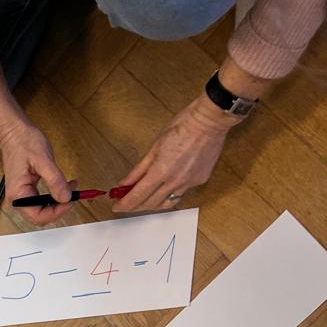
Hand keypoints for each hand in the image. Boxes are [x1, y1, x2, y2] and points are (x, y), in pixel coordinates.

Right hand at [0, 114, 72, 226]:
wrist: (14, 133)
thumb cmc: (24, 143)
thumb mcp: (43, 160)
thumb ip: (55, 180)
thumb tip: (66, 197)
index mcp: (18, 195)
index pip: (38, 216)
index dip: (56, 212)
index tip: (70, 201)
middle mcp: (18, 199)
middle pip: (41, 216)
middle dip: (59, 208)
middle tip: (73, 195)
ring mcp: (22, 196)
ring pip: (43, 210)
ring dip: (58, 203)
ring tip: (70, 188)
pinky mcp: (27, 191)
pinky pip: (42, 201)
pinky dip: (54, 196)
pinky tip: (63, 187)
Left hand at [112, 95, 230, 214]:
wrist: (210, 120)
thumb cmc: (182, 126)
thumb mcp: (154, 146)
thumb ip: (138, 170)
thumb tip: (124, 185)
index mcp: (160, 172)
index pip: (137, 197)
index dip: (124, 204)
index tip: (116, 206)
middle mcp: (174, 182)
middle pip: (150, 204)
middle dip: (135, 206)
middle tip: (127, 202)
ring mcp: (188, 184)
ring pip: (165, 204)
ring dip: (152, 204)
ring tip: (144, 199)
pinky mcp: (199, 181)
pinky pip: (180, 194)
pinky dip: (169, 194)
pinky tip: (165, 187)